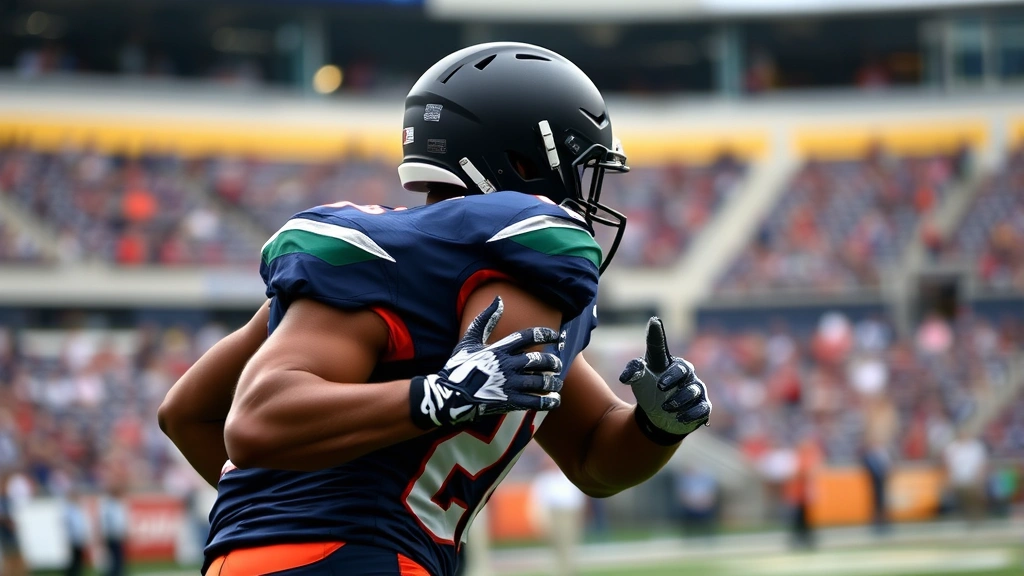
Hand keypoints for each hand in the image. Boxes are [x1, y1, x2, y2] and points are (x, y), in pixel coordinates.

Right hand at [410, 296, 563, 428]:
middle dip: (552, 362)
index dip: (546, 334)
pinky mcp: (508, 402)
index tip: (558, 336)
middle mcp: (506, 365)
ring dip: (553, 382)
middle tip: (557, 364)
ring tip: (557, 383)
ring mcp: (508, 384)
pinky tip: (555, 400)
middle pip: (539, 360)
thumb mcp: (469, 340)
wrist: (448, 396)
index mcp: (499, 349)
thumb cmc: (458, 367)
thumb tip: (498, 299)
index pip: (528, 337)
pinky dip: (548, 401)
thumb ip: (485, 320)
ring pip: (540, 381)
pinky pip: (534, 401)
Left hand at [619, 317, 710, 444]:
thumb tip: (624, 378)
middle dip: (672, 377)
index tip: (653, 323)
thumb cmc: (648, 389)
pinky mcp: (702, 406)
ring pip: (693, 391)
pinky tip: (680, 418)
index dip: (656, 335)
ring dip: (679, 399)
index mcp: (666, 361)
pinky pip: (702, 408)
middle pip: (683, 369)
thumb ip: (632, 373)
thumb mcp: (638, 379)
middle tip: (660, 386)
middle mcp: (685, 372)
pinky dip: (692, 414)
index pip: (659, 347)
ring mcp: (695, 389)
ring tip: (665, 408)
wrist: (657, 415)